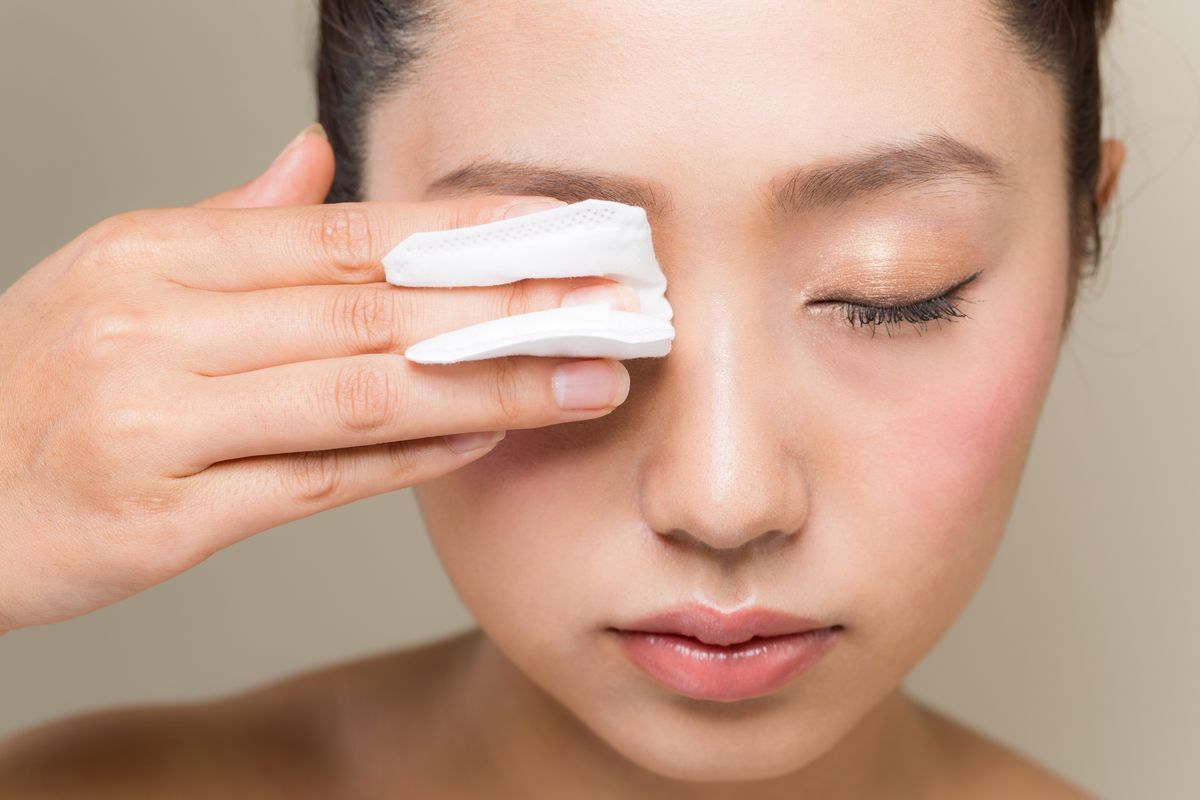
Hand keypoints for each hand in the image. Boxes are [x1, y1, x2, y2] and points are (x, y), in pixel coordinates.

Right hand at [0, 125, 634, 632]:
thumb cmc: (33, 388)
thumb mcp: (114, 278)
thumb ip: (228, 224)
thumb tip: (318, 162)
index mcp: (154, 254)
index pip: (346, 232)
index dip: (469, 231)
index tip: (564, 229)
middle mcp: (155, 327)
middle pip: (374, 307)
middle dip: (510, 304)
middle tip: (614, 303)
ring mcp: (156, 424)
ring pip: (361, 393)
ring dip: (489, 386)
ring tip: (584, 378)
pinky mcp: (160, 518)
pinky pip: (316, 481)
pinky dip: (412, 459)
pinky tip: (487, 440)